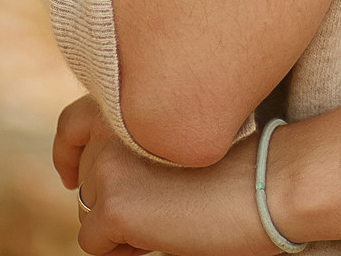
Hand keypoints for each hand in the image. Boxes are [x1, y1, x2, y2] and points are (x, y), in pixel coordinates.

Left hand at [55, 94, 277, 255]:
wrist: (272, 182)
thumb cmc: (241, 161)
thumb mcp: (177, 135)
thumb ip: (136, 137)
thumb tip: (90, 175)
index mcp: (129, 100)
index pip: (72, 122)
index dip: (68, 152)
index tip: (70, 177)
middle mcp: (109, 125)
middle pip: (83, 177)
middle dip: (113, 197)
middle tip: (162, 202)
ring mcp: (107, 165)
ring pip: (87, 211)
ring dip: (121, 222)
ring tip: (171, 213)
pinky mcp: (113, 206)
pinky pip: (94, 242)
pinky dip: (124, 248)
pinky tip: (162, 234)